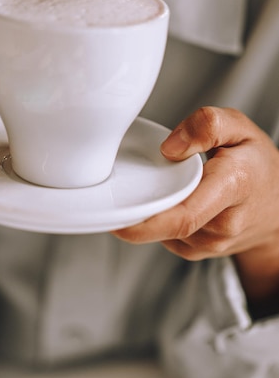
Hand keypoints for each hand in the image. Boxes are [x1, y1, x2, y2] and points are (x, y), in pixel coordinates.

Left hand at [113, 107, 278, 311]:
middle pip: (167, 224)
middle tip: (119, 190)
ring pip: (164, 229)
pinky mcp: (198, 251)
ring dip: (152, 210)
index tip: (116, 215)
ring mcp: (211, 244)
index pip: (184, 215)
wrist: (278, 205)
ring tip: (166, 185)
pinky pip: (167, 235)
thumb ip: (206, 125)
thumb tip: (169, 149)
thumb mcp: (240, 128)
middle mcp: (223, 224)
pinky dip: (160, 217)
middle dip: (138, 211)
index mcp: (233, 186)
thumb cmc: (256, 163)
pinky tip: (171, 200)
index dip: (144, 221)